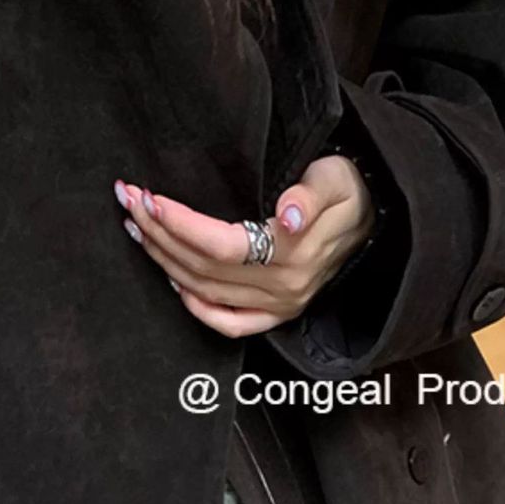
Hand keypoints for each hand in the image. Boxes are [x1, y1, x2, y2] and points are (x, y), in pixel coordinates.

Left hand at [114, 154, 373, 338]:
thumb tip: (288, 215)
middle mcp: (283, 288)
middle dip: (160, 234)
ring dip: (165, 262)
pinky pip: (230, 324)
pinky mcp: (277, 315)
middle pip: (204, 268)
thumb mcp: (336, 179)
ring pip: (206, 292)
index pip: (221, 245)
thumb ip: (311, 194)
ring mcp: (279, 306)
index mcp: (293, 255)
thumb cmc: (350, 188)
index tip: (149, 197)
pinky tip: (172, 282)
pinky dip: (197, 309)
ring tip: (137, 228)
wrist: (376, 217)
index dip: (181, 225)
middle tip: (128, 200)